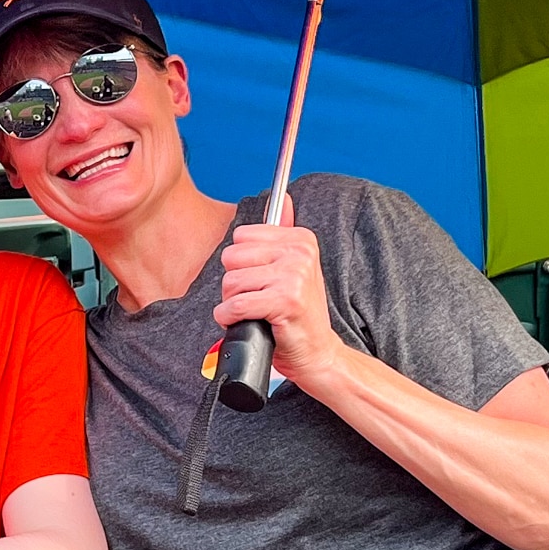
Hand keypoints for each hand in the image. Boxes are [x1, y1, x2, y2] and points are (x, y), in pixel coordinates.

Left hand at [213, 189, 346, 387]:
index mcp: (300, 239)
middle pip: (231, 258)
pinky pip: (235, 305)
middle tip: (259, 300)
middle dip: (236, 285)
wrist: (317, 352)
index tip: (263, 280)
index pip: (240, 237)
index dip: (243, 264)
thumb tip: (283, 197)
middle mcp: (299, 252)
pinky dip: (231, 319)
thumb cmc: (298, 314)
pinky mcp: (284, 301)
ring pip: (231, 282)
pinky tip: (249, 323)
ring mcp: (293, 275)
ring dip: (234, 304)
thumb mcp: (295, 268)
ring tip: (258, 312)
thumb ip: (283, 233)